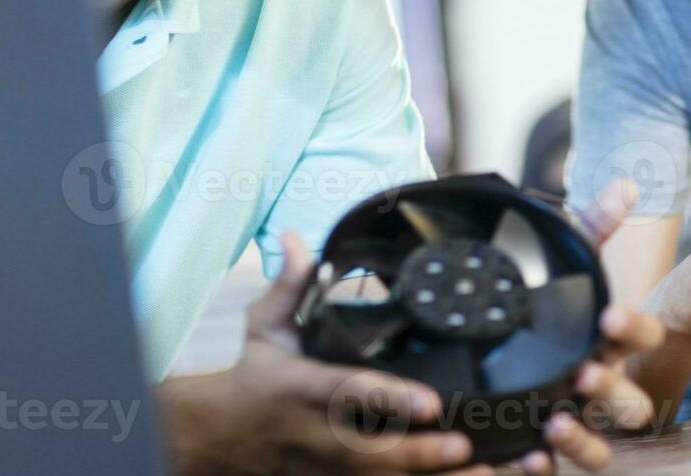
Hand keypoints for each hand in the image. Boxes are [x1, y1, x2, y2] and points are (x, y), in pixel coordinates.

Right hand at [159, 231, 487, 475]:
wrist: (208, 440)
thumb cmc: (251, 377)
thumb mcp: (264, 329)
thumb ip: (290, 286)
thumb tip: (296, 238)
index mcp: (301, 389)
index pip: (348, 393)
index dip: (389, 399)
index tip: (431, 400)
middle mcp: (314, 434)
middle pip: (369, 452)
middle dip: (417, 452)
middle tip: (465, 443)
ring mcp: (321, 469)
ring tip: (482, 472)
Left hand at [512, 179, 665, 474]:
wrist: (506, 336)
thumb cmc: (552, 298)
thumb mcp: (566, 260)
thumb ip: (595, 225)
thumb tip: (627, 183)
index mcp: (612, 340)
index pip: (641, 336)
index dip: (633, 329)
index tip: (611, 314)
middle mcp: (604, 383)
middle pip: (629, 401)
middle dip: (611, 390)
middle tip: (585, 373)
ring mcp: (578, 417)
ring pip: (601, 445)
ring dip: (585, 440)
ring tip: (557, 422)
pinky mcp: (546, 443)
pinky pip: (556, 468)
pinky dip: (546, 467)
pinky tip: (527, 460)